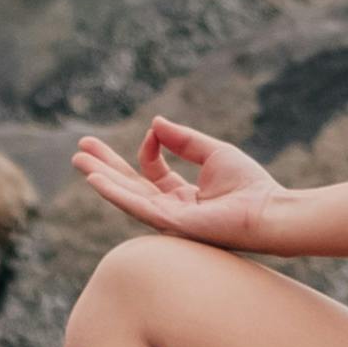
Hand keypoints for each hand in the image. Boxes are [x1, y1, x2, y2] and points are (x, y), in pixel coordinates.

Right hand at [69, 119, 289, 251]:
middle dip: (105, 167)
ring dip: (101, 177)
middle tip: (80, 150)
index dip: (149, 149)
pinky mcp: (170, 224)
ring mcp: (168, 220)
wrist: (269, 211)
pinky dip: (116, 193)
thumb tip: (155, 122)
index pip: (152, 173)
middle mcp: (171, 211)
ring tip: (78, 160)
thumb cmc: (250, 187)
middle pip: (130, 186)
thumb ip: (184, 140)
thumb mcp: (214, 153)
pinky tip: (96, 180)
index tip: (154, 130)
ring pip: (127, 196)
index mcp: (183, 197)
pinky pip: (137, 207)